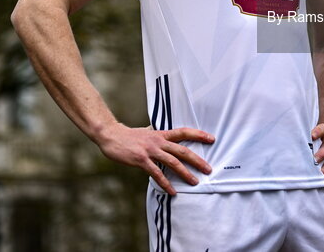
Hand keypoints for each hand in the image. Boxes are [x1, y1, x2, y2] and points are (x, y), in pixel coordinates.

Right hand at [96, 123, 214, 194]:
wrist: (111, 135)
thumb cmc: (129, 136)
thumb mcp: (147, 132)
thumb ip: (157, 136)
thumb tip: (164, 137)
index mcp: (161, 134)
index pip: (184, 132)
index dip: (198, 135)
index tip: (211, 138)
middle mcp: (159, 141)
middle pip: (183, 150)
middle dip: (197, 160)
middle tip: (209, 169)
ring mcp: (151, 150)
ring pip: (173, 162)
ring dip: (185, 173)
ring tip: (195, 182)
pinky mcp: (141, 160)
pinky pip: (157, 174)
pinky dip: (166, 183)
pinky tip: (173, 191)